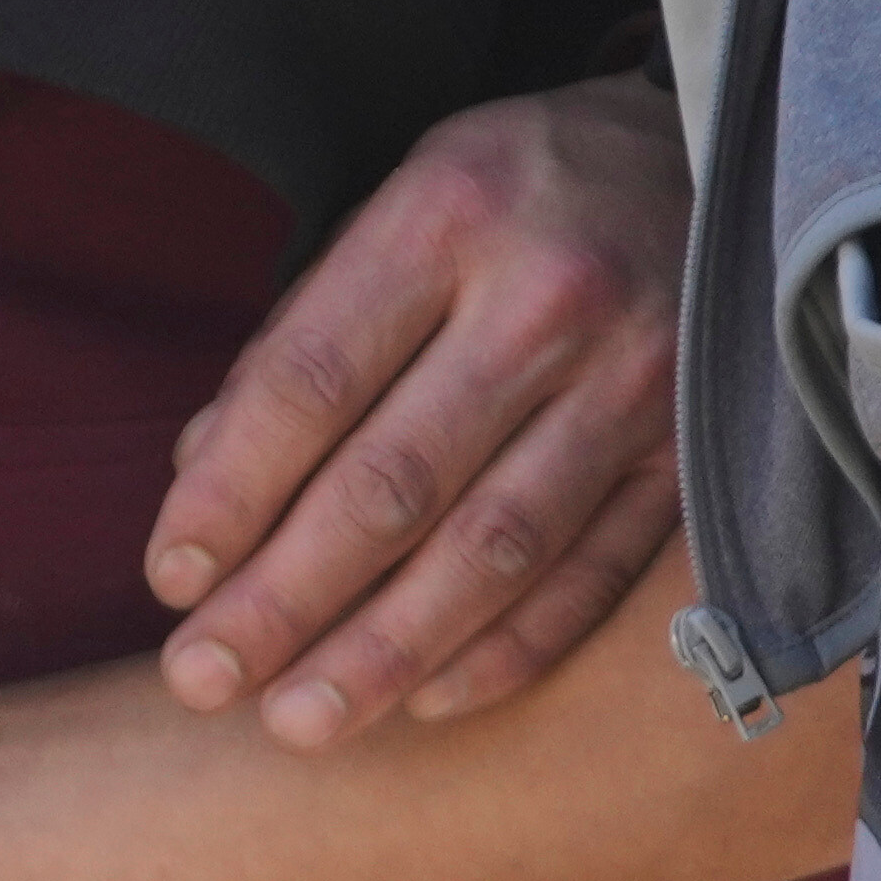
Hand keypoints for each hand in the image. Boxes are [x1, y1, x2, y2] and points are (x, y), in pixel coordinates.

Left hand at [143, 73, 686, 747]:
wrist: (710, 160)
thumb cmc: (514, 197)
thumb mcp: (399, 210)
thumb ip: (307, 341)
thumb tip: (205, 488)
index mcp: (446, 218)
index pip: (310, 380)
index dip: (231, 491)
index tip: (170, 578)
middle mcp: (547, 301)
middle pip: (394, 483)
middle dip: (287, 598)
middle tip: (204, 681)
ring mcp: (638, 381)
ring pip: (494, 549)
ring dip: (388, 650)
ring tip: (301, 721)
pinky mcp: (698, 450)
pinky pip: (593, 574)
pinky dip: (508, 649)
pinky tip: (429, 699)